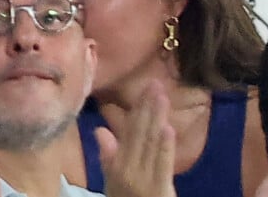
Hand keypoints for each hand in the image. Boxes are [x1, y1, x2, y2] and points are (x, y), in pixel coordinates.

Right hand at [96, 81, 175, 196]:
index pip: (128, 131)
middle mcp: (128, 169)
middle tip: (156, 82)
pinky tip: (168, 128)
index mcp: (117, 164)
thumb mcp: (111, 182)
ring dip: (157, 118)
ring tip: (162, 96)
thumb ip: (107, 156)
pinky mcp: (160, 190)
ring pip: (151, 143)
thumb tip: (100, 130)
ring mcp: (143, 179)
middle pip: (139, 132)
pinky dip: (165, 146)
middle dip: (148, 106)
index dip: (137, 107)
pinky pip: (163, 164)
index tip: (146, 87)